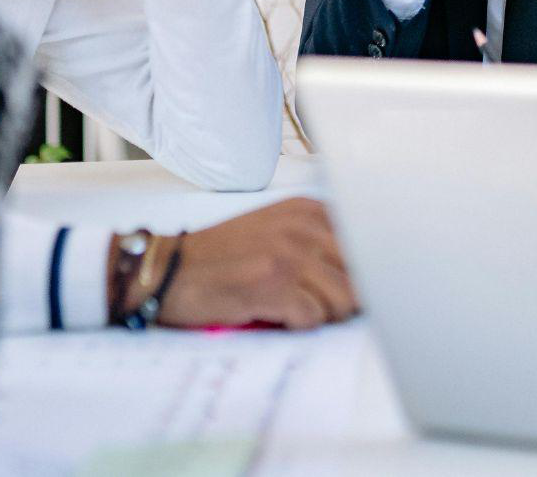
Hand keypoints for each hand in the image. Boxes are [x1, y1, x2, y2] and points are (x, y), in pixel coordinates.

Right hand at [142, 198, 357, 329]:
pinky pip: (314, 318)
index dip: (365, 273)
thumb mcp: (276, 228)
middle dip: (348, 298)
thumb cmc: (223, 256)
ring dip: (324, 314)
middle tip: (320, 305)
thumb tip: (366, 273)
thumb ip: (318, 240)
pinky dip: (299, 325)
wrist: (170, 270)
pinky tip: (277, 315)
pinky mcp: (273, 287)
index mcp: (308, 210)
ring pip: (344, 299)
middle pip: (361, 274)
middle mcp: (303, 228)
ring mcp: (289, 256)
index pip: (366, 242)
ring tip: (297, 309)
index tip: (355, 286)